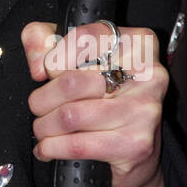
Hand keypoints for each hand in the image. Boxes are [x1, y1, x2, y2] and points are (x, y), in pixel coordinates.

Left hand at [21, 20, 166, 186]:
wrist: (136, 147)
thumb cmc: (104, 93)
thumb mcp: (73, 53)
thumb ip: (42, 39)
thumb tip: (38, 66)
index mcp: (137, 43)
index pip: (83, 39)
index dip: (53, 57)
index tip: (45, 72)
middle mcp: (148, 74)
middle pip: (71, 82)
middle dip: (42, 98)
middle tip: (38, 106)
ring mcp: (144, 110)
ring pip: (71, 116)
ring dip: (44, 126)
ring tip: (42, 127)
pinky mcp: (136, 144)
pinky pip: (78, 145)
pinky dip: (52, 148)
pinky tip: (47, 147)